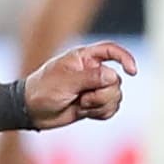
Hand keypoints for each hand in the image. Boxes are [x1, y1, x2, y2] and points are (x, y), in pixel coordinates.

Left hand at [23, 41, 137, 128]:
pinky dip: (102, 113)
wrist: (31, 111)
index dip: (125, 58)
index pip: (110, 51)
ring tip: (81, 105)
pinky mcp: (94, 103)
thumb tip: (113, 75)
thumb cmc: (42, 90)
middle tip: (83, 98)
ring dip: (100, 105)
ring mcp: (94, 88)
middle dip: (102, 94)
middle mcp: (92, 71)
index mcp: (83, 58)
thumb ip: (90, 77)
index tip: (132, 71)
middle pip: (115, 81)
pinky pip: (111, 108)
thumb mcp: (64, 82)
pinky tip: (86, 112)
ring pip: (115, 96)